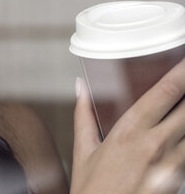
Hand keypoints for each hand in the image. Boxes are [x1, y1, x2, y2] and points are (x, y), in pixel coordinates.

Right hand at [71, 59, 184, 193]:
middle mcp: (154, 146)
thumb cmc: (92, 191)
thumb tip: (79, 87)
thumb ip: (83, 114)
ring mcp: (171, 165)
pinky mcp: (178, 181)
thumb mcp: (83, 150)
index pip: (163, 93)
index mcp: (128, 133)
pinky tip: (183, 133)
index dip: (180, 72)